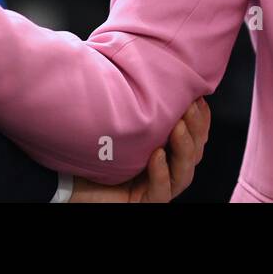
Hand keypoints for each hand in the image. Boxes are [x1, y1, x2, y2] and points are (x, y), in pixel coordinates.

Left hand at [71, 97, 209, 201]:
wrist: (70, 176)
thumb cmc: (97, 146)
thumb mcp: (125, 121)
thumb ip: (142, 104)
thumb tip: (153, 71)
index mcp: (168, 149)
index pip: (195, 135)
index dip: (201, 118)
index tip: (198, 96)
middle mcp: (167, 169)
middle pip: (195, 153)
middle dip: (196, 129)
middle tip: (188, 107)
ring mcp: (158, 188)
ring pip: (184, 174)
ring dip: (184, 149)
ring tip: (177, 128)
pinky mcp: (144, 202)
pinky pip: (160, 192)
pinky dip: (161, 174)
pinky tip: (157, 156)